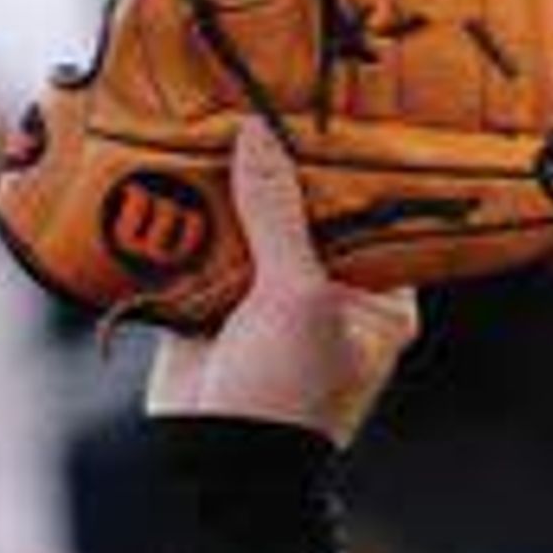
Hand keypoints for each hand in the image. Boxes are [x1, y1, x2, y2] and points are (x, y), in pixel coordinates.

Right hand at [145, 119, 420, 442]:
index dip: (348, 163)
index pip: (373, 213)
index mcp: (379, 295)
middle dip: (278, 165)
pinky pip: (203, 245)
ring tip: (212, 111)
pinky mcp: (215, 300)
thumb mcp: (297, 294)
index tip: (325, 104)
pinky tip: (173, 158)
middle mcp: (330, 290)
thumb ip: (278, 213)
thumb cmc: (287, 389)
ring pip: (250, 223)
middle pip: (304, 210)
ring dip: (228, 183)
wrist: (217, 459)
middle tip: (260, 93)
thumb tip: (259, 132)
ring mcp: (271, 295)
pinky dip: (188, 213)